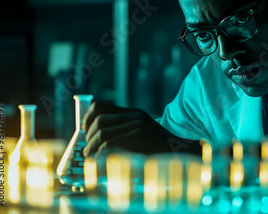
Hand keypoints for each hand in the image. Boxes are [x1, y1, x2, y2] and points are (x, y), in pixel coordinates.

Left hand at [82, 101, 199, 156]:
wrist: (182, 154)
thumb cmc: (160, 151)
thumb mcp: (143, 136)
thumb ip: (125, 133)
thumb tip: (97, 140)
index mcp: (134, 114)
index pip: (101, 106)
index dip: (87, 118)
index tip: (85, 131)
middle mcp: (135, 116)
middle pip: (99, 121)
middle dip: (88, 137)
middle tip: (86, 150)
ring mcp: (137, 126)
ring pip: (102, 133)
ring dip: (91, 148)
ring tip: (90, 158)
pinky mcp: (138, 137)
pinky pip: (109, 144)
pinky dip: (99, 154)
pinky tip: (99, 161)